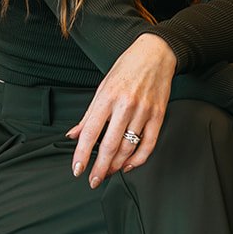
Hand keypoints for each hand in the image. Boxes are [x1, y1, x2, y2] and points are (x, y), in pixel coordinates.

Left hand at [65, 34, 177, 187]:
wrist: (156, 53)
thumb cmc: (127, 67)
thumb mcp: (102, 86)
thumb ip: (89, 114)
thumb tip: (74, 134)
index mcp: (108, 96)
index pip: (90, 132)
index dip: (82, 154)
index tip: (77, 169)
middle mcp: (126, 105)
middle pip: (110, 145)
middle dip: (99, 168)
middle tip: (93, 180)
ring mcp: (144, 111)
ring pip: (129, 148)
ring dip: (117, 165)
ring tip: (108, 172)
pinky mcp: (158, 115)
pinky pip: (148, 144)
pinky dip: (138, 160)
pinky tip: (129, 165)